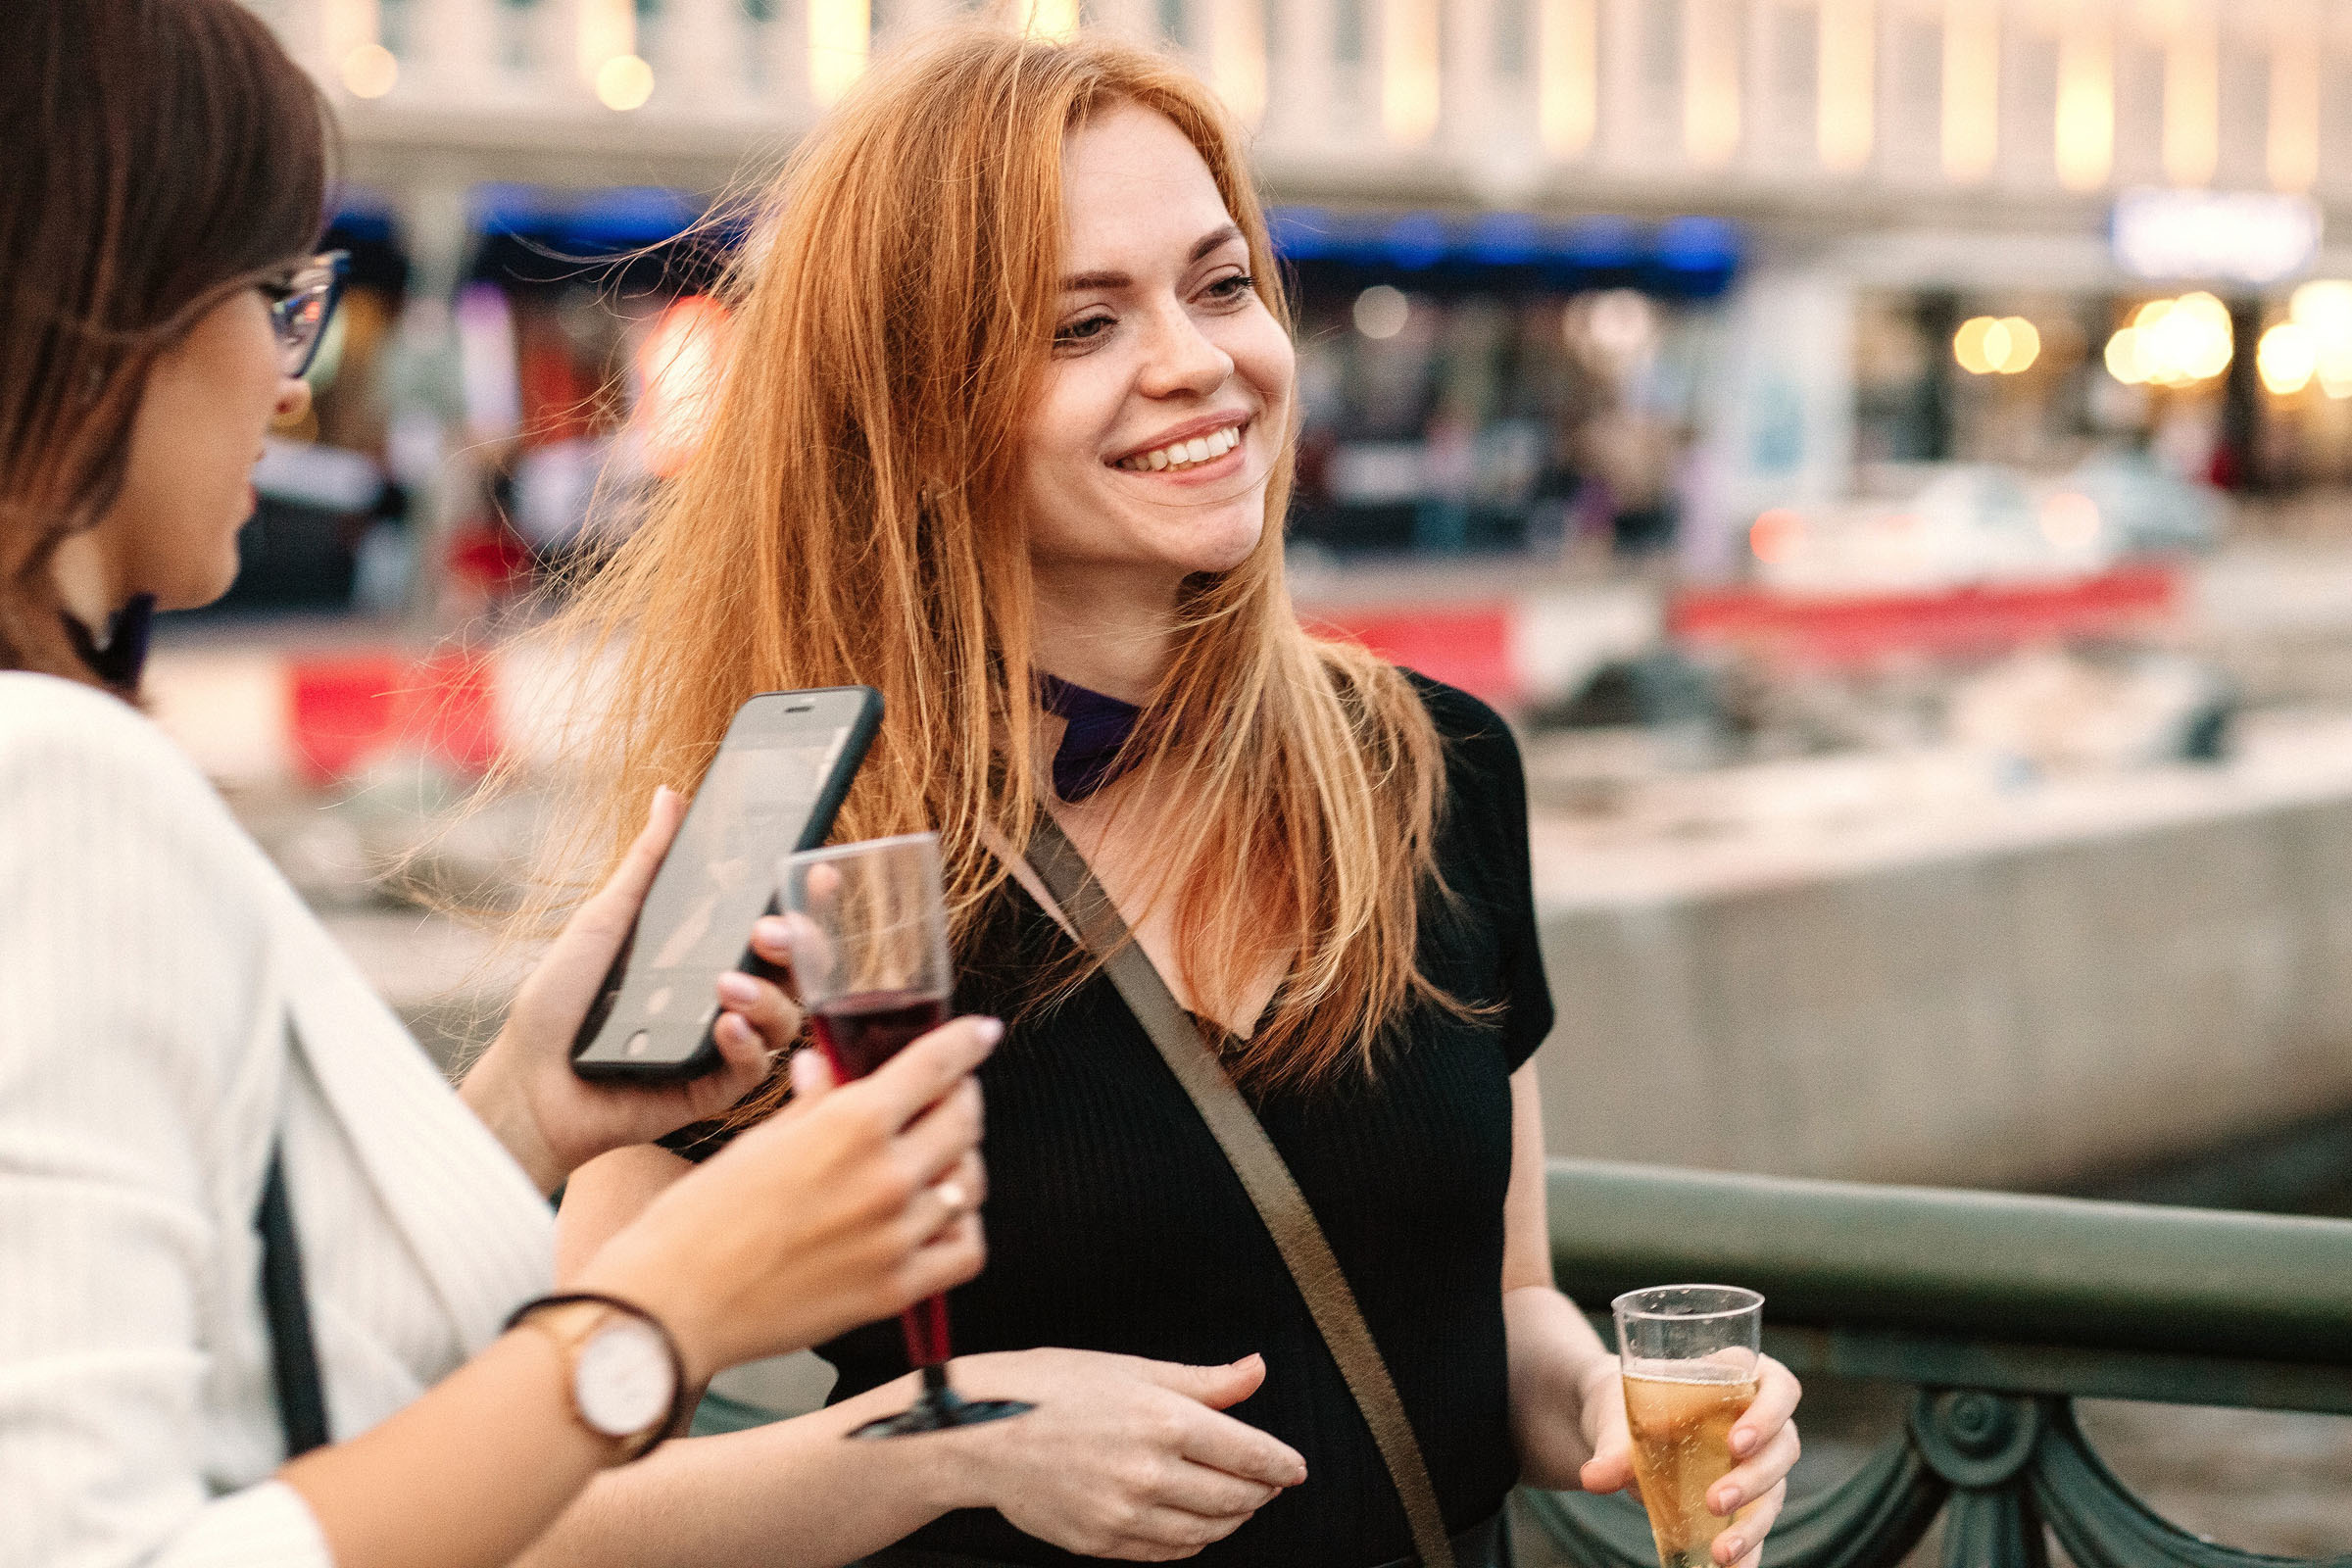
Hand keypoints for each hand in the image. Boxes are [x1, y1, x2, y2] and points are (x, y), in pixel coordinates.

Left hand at [460, 789, 803, 1192]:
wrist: (526, 1080)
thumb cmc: (561, 1000)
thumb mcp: (606, 919)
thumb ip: (648, 863)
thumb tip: (670, 794)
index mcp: (712, 954)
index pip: (778, 924)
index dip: (807, 900)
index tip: (816, 872)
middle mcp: (729, 996)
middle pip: (798, 971)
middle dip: (800, 945)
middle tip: (768, 931)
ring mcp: (725, 1045)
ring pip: (787, 1020)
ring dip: (768, 998)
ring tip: (724, 986)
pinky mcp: (713, 1090)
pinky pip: (755, 1069)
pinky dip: (747, 1046)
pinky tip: (723, 1027)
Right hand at [575, 1014, 996, 1382]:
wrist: (671, 1307)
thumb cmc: (699, 1220)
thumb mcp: (759, 1141)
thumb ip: (812, 1102)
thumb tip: (830, 1067)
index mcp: (851, 1124)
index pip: (937, 1065)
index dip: (968, 1042)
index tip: (982, 1035)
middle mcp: (886, 1176)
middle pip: (964, 1120)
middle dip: (960, 1098)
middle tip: (946, 1098)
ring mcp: (897, 1237)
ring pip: (970, 1183)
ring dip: (959, 1163)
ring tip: (934, 1161)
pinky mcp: (895, 1290)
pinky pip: (965, 1250)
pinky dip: (961, 1229)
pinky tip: (936, 1220)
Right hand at [928, 1348, 1306, 1560]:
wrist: (978, 1434)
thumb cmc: (1050, 1388)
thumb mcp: (1131, 1368)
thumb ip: (1203, 1381)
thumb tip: (1256, 1370)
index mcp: (1163, 1420)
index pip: (1248, 1454)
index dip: (1281, 1464)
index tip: (1295, 1468)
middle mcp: (1149, 1472)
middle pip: (1234, 1498)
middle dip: (1261, 1491)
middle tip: (1269, 1482)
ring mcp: (1125, 1513)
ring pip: (1206, 1531)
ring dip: (1232, 1519)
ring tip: (1237, 1503)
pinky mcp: (1103, 1541)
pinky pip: (1167, 1552)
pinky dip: (1193, 1541)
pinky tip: (1195, 1525)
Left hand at [1576, 1357, 1801, 1567]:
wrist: (1612, 1425)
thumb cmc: (1625, 1401)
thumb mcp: (1617, 1411)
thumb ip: (1613, 1443)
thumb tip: (1594, 1478)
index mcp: (1737, 1377)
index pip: (1779, 1387)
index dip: (1768, 1414)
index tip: (1736, 1442)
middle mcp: (1757, 1421)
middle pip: (1783, 1448)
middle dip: (1754, 1478)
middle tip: (1716, 1500)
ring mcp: (1755, 1463)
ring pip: (1774, 1492)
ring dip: (1751, 1525)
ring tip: (1721, 1552)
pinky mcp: (1744, 1500)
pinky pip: (1755, 1526)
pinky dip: (1747, 1551)